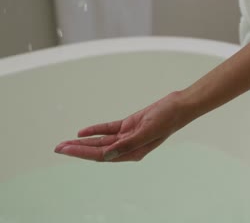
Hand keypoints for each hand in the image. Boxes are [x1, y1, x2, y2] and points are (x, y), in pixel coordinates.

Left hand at [54, 92, 190, 161]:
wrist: (179, 106)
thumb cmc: (167, 119)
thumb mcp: (147, 131)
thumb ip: (127, 144)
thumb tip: (106, 155)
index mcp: (132, 152)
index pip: (101, 155)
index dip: (82, 153)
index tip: (65, 149)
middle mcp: (128, 146)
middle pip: (98, 150)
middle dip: (78, 149)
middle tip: (58, 147)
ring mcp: (128, 135)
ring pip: (101, 140)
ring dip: (84, 141)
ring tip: (66, 142)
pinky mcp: (129, 124)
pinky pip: (109, 129)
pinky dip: (96, 130)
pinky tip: (83, 131)